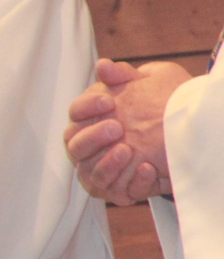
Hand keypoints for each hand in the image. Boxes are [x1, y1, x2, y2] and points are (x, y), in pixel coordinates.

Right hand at [64, 58, 188, 203]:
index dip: (87, 107)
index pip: (75, 113)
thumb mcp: (145, 84)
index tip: (109, 100)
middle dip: (93, 137)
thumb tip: (103, 65)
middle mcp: (90, 147)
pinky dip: (133, 183)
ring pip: (90, 173)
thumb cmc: (158, 107)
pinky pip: (117, 192)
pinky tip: (148, 168)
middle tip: (116, 127)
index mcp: (90, 120)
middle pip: (75, 145)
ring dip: (107, 163)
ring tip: (127, 150)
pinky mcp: (120, 190)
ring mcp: (102, 170)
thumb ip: (122, 75)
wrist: (183, 136)